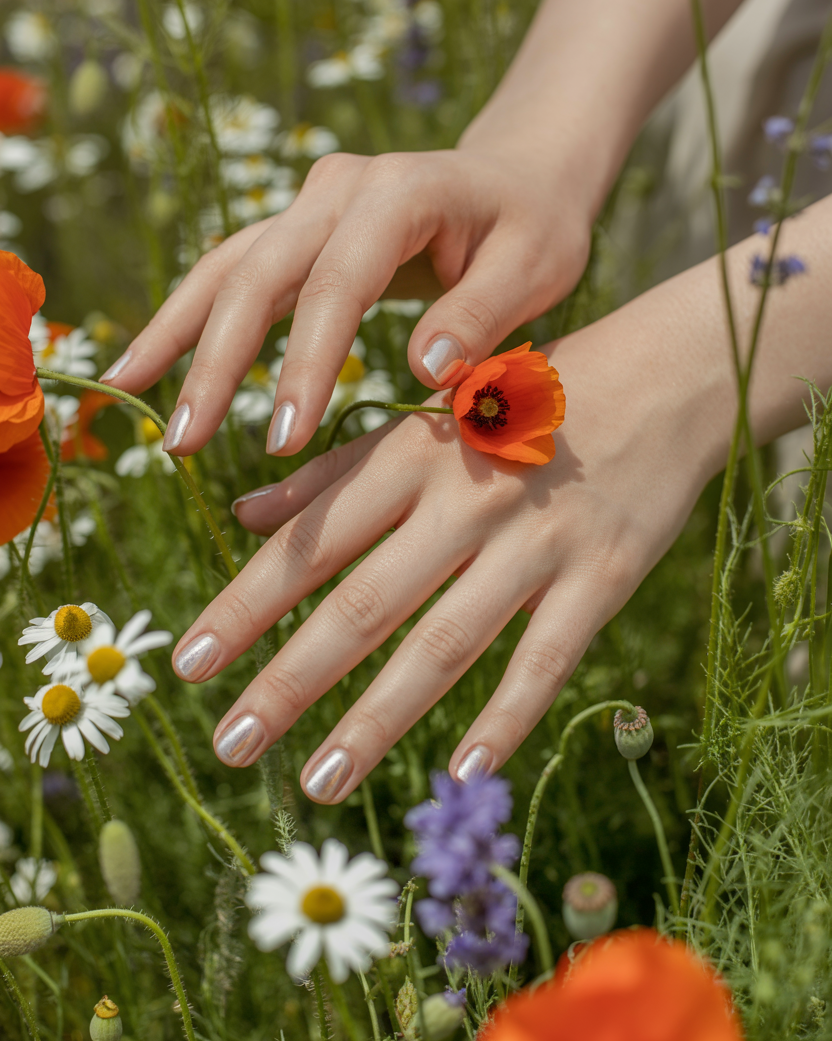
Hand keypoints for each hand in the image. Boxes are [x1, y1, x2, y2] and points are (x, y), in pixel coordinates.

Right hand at [100, 145, 591, 456]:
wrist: (519, 176)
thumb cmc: (534, 228)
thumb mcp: (536, 265)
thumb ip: (484, 313)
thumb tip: (423, 371)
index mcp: (400, 192)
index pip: (339, 283)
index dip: (306, 363)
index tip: (283, 441)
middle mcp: (339, 187)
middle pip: (260, 273)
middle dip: (218, 360)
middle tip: (185, 444)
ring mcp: (310, 202)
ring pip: (227, 268)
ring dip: (178, 334)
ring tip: (127, 394)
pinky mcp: (296, 229)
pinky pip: (231, 273)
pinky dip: (186, 319)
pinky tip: (142, 365)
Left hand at [169, 263, 732, 800]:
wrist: (662, 377)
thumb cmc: (524, 398)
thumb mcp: (424, 418)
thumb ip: (334, 471)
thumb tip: (243, 515)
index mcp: (412, 455)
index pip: (312, 542)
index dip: (245, 603)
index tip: (187, 660)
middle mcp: (463, 500)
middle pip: (363, 604)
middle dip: (289, 678)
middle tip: (230, 744)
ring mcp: (535, 543)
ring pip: (443, 644)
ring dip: (377, 719)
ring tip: (317, 783)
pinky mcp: (601, 577)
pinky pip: (546, 658)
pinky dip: (507, 714)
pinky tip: (463, 772)